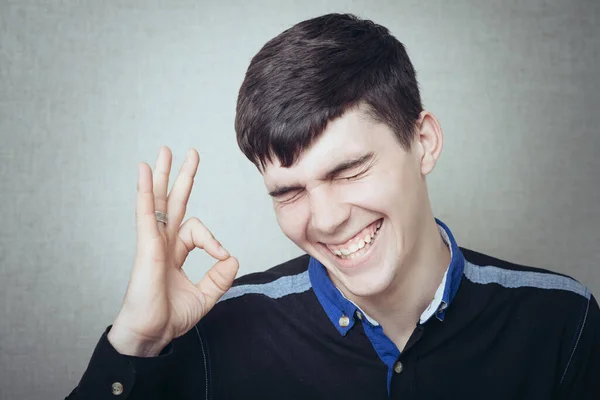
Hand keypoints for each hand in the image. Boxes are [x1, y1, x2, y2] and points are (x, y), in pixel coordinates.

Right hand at [108, 146, 238, 356]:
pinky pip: (146, 212)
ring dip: (161, 174)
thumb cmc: (170, 317)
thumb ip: (220, 276)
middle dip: (181, 177)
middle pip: (172, 202)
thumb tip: (232, 257)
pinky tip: (144, 170)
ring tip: (165, 151)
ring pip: (158, 201)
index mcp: (174, 252)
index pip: (196, 230)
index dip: (213, 240)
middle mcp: (162, 242)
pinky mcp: (146, 245)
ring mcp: (152, 242)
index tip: (223, 256)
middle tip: (189, 153)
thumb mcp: (205, 295)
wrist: (152, 334)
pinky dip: (145, 190)